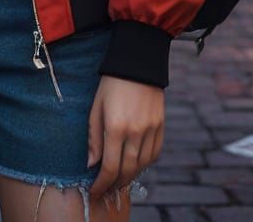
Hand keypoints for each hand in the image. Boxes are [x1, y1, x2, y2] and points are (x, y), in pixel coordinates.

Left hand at [87, 75, 163, 199]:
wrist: (137, 62)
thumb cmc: (111, 83)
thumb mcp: (96, 107)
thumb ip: (93, 137)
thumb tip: (91, 164)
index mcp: (116, 127)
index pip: (110, 167)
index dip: (102, 184)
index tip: (95, 191)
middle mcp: (136, 131)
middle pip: (127, 171)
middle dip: (115, 184)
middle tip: (106, 189)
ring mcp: (151, 129)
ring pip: (142, 165)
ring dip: (130, 176)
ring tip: (119, 179)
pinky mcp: (161, 125)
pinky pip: (155, 153)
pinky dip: (145, 164)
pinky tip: (136, 164)